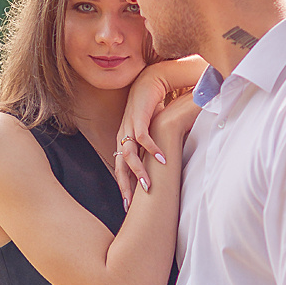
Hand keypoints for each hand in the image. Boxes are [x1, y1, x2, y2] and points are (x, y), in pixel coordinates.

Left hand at [115, 66, 171, 202]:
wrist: (152, 80)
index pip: (121, 167)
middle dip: (125, 186)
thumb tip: (166, 165)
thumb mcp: (154, 130)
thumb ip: (156, 146)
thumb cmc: (154, 106)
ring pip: (129, 154)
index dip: (124, 185)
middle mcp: (124, 135)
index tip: (129, 204)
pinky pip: (143, 137)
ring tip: (148, 187)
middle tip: (130, 205)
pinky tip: (162, 161)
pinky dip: (152, 149)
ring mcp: (129, 126)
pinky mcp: (139, 116)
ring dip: (139, 172)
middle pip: (119, 166)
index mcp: (125, 139)